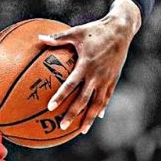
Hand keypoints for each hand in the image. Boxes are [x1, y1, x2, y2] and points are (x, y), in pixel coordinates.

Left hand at [38, 0, 141, 134]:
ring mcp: (107, 79)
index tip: (50, 107)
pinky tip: (98, 117)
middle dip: (73, 114)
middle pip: (84, 100)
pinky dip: (102, 107)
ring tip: (81, 130)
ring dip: (89, 118)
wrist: (121, 30)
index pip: (70, 85)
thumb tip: (40, 38)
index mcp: (86, 65)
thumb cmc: (95, 30)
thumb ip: (58, 38)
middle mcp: (97, 75)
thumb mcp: (76, 32)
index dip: (60, 97)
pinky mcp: (114, 79)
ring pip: (98, 103)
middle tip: (61, 126)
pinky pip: (107, 97)